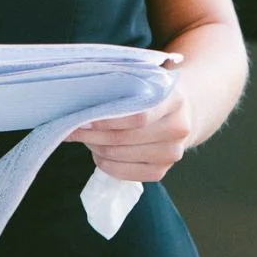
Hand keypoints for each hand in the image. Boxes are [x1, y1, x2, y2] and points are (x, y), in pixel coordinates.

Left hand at [66, 88, 197, 183]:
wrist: (183, 114)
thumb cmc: (155, 94)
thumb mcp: (147, 82)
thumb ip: (123, 88)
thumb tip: (83, 101)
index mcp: (175, 101)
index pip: (139, 117)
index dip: (109, 120)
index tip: (85, 119)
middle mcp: (178, 129)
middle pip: (127, 138)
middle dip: (95, 135)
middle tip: (73, 129)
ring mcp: (172, 153)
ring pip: (123, 156)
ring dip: (97, 149)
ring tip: (84, 138)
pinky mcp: (162, 171)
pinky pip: (128, 174)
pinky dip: (107, 165)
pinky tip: (98, 154)